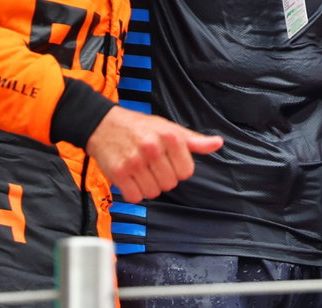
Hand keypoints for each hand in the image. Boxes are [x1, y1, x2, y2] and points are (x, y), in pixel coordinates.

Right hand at [85, 106, 223, 201]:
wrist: (103, 124)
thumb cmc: (139, 127)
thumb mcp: (169, 128)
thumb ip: (194, 140)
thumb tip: (217, 143)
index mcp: (170, 136)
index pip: (187, 172)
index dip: (178, 169)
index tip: (168, 161)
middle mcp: (153, 148)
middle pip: (170, 184)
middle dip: (163, 177)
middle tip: (152, 165)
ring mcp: (134, 161)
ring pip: (153, 192)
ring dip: (148, 186)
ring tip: (141, 170)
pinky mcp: (118, 173)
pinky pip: (135, 197)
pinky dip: (133, 192)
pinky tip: (130, 178)